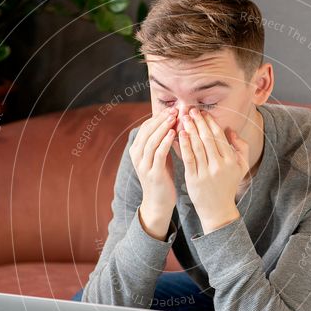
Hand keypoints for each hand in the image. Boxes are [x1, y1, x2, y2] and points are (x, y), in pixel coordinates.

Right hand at [129, 107, 177, 238]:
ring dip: (163, 128)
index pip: (145, 127)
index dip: (158, 117)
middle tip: (174, 110)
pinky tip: (174, 134)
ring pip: (152, 141)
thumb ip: (162, 141)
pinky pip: (158, 154)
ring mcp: (143, 165)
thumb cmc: (161, 177)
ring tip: (174, 118)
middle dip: (161, 119)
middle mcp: (137, 156)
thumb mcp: (159, 156)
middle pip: (147, 131)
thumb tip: (172, 121)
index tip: (172, 109)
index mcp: (136, 150)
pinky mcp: (153, 173)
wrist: (158, 202)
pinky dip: (165, 142)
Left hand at [178, 108, 249, 233]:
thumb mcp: (241, 167)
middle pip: (207, 138)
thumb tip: (230, 130)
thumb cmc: (228, 185)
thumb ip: (241, 147)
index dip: (210, 122)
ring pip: (197, 146)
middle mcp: (219, 165)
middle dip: (198, 122)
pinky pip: (188, 158)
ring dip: (190, 130)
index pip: (219, 136)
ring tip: (183, 118)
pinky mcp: (194, 179)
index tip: (203, 112)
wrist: (217, 210)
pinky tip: (180, 134)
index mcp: (231, 161)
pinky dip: (184, 145)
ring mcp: (206, 173)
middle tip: (190, 110)